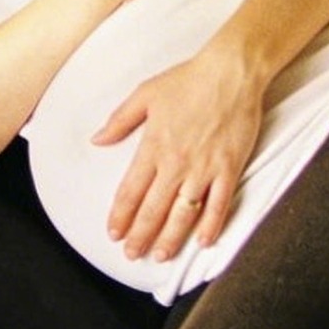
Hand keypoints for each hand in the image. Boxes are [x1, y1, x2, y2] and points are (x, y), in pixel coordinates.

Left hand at [91, 48, 266, 261]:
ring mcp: (205, 167)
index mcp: (153, 145)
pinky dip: (212, 225)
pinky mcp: (230, 167)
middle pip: (154, 208)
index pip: (131, 190)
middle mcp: (177, 162)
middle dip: (141, 235)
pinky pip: (220, 203)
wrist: (231, 71)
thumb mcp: (144, 94)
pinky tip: (204, 241)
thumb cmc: (188, 79)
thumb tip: (97, 139)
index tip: (113, 232)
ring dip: (171, 237)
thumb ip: (119, 121)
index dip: (121, 215)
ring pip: (184, 213)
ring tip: (160, 256)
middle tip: (131, 254)